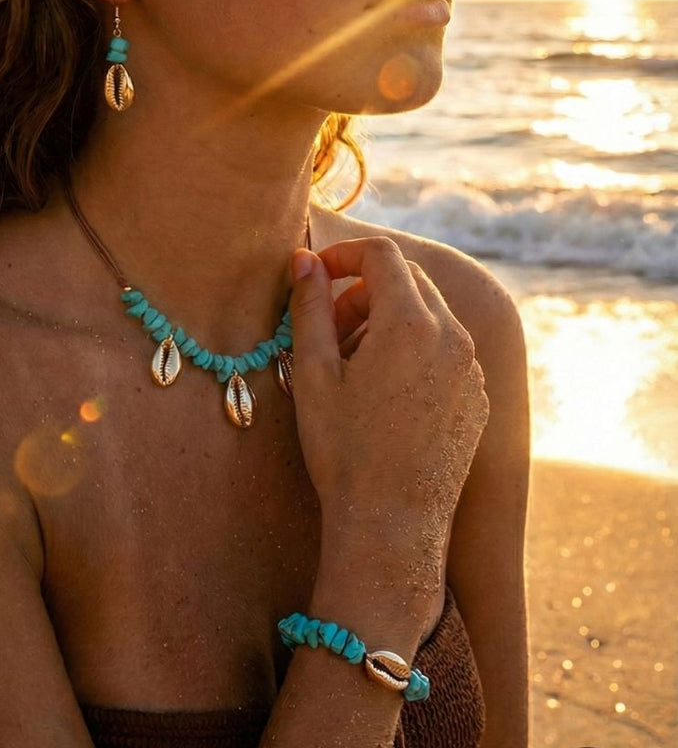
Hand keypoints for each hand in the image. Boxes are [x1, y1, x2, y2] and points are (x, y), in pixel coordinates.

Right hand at [288, 237, 489, 565]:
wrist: (391, 525)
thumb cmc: (344, 451)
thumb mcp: (313, 373)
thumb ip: (310, 305)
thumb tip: (305, 260)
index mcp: (411, 323)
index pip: (382, 256)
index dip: (344, 255)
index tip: (316, 275)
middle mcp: (453, 337)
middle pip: (408, 281)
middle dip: (364, 290)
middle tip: (330, 328)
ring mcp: (471, 370)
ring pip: (429, 316)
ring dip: (388, 321)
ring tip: (352, 365)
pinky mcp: (476, 398)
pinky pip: (446, 351)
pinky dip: (414, 351)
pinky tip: (382, 394)